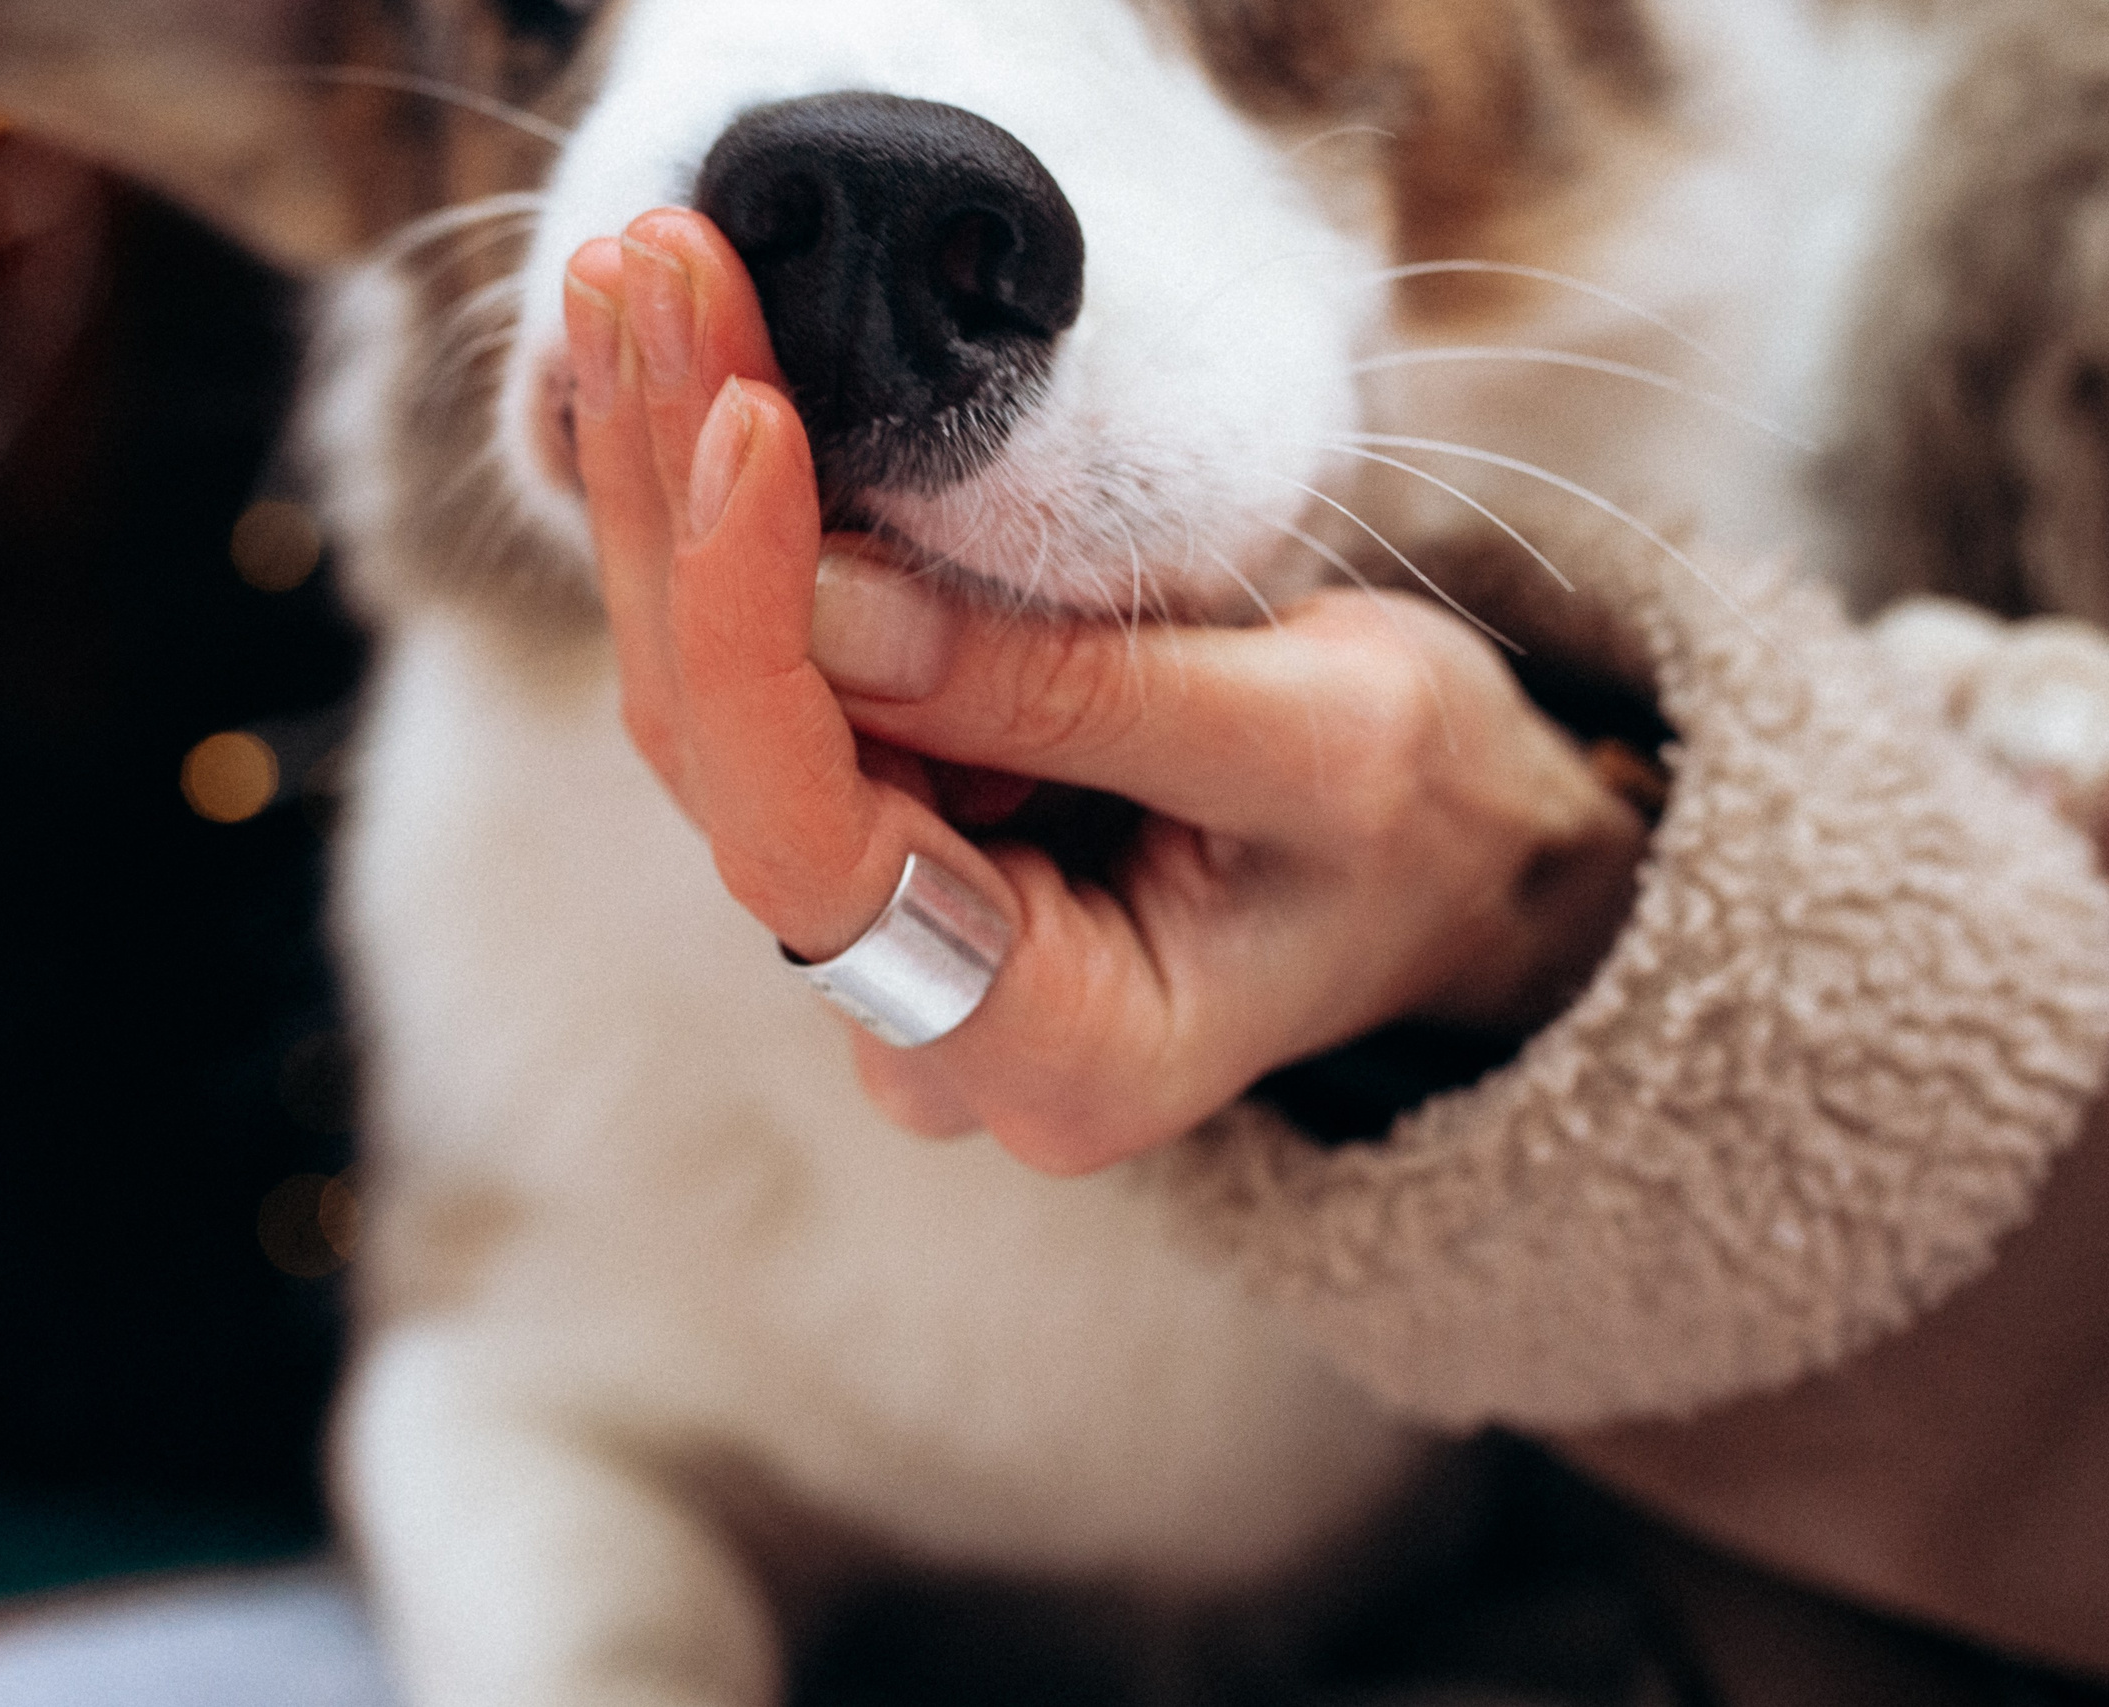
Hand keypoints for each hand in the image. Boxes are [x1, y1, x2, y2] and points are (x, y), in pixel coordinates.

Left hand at [564, 209, 1649, 1174]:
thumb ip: (1078, 695)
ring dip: (676, 493)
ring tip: (650, 280)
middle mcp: (928, 1024)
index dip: (750, 629)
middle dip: (680, 510)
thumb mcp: (1316, 735)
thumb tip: (822, 595)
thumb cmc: (1425, 819)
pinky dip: (727, 526)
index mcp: (1053, 1053)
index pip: (815, 854)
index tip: (744, 409)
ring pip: (721, 712)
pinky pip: (770, 684)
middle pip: (729, 767)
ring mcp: (894, 937)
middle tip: (651, 269)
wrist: (1459, 867)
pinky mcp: (890, 839)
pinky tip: (690, 371)